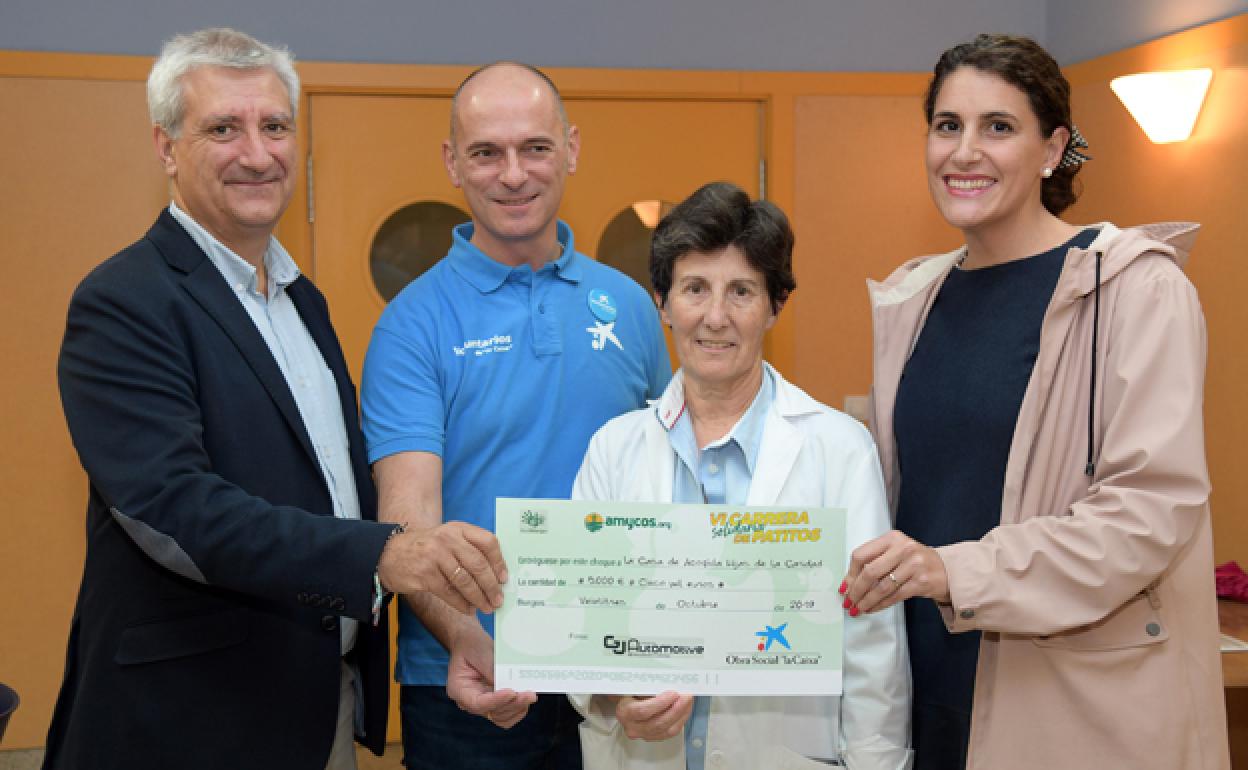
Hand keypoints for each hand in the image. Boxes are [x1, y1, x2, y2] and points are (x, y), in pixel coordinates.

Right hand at [378, 521, 506, 613]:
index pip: (487, 541)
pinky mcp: (425, 574)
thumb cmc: (426, 548)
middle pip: (478, 564)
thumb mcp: (448, 538)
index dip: (499, 562)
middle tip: (498, 599)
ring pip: (465, 581)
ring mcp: (435, 556)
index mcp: (458, 529)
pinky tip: (469, 609)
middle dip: (491, 585)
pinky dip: (461, 604)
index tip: (504, 578)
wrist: (388, 554)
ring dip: (478, 597)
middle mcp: (447, 539)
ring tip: (486, 607)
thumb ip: (469, 549)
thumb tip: (496, 575)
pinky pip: (449, 592)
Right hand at [446, 621, 535, 728]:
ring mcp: (483, 704)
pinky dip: (517, 710)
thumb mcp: (478, 650)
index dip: (495, 701)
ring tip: (530, 696)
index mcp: (459, 689)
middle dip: (512, 704)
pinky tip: (526, 699)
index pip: (477, 703)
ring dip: (517, 708)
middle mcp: (469, 701)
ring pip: (501, 717)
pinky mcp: (494, 702)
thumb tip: (505, 682)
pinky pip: (506, 714)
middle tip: (529, 694)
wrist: (470, 643)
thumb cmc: (471, 644)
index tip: (511, 692)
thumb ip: (490, 667)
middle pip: (491, 712)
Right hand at [612, 691, 693, 740]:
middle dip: (676, 709)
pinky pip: (670, 732)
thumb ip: (649, 687)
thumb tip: (669, 683)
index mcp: (625, 712)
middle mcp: (632, 727)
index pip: (643, 711)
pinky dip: (680, 721)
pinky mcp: (653, 738)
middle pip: (658, 723)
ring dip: (681, 715)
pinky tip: (685, 710)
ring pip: (667, 730)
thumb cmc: (630, 692)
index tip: (674, 693)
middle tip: (687, 696)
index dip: (661, 703)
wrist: (625, 704)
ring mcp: (643, 735)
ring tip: (689, 702)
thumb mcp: (635, 686)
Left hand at [841, 529, 949, 614]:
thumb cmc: (915, 561)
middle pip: (870, 572)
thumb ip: (874, 562)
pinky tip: (872, 608)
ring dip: (866, 601)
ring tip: (858, 608)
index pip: (862, 555)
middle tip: (849, 601)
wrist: (945, 570)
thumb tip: (849, 583)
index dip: (850, 573)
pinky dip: (880, 605)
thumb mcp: (895, 552)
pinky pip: (894, 596)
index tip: (845, 586)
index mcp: (892, 538)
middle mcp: (903, 548)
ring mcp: (914, 565)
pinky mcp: (921, 582)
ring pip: (881, 587)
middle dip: (856, 590)